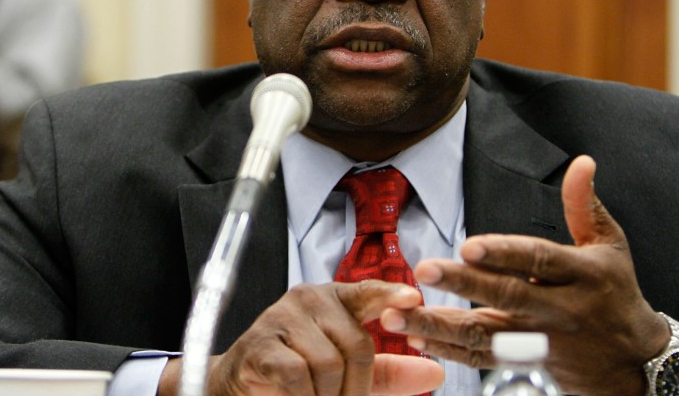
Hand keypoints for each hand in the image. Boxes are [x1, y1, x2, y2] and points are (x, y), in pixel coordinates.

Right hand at [163, 281, 443, 395]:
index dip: (390, 296)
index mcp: (335, 301)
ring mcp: (282, 317)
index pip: (367, 292)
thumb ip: (389, 373)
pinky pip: (297, 375)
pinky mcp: (261, 342)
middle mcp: (309, 300)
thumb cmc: (299, 377)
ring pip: (327, 364)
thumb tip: (436, 373)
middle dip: (356, 388)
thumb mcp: (349, 376)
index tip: (415, 301)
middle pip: (356, 345)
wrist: (241, 388)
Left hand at [381, 155, 668, 395]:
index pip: (539, 259)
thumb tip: (581, 163)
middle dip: (463, 283)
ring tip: (400, 317)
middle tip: (425, 269)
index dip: (504, 253)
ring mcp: (542, 339)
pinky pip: (484, 359)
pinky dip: (451, 350)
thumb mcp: (610, 246)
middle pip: (508, 296)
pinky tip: (420, 338)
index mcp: (581, 273)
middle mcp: (560, 308)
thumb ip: (585, 205)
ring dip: (441, 325)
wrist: (635, 361)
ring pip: (487, 334)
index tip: (468, 245)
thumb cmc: (617, 293)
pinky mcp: (527, 363)